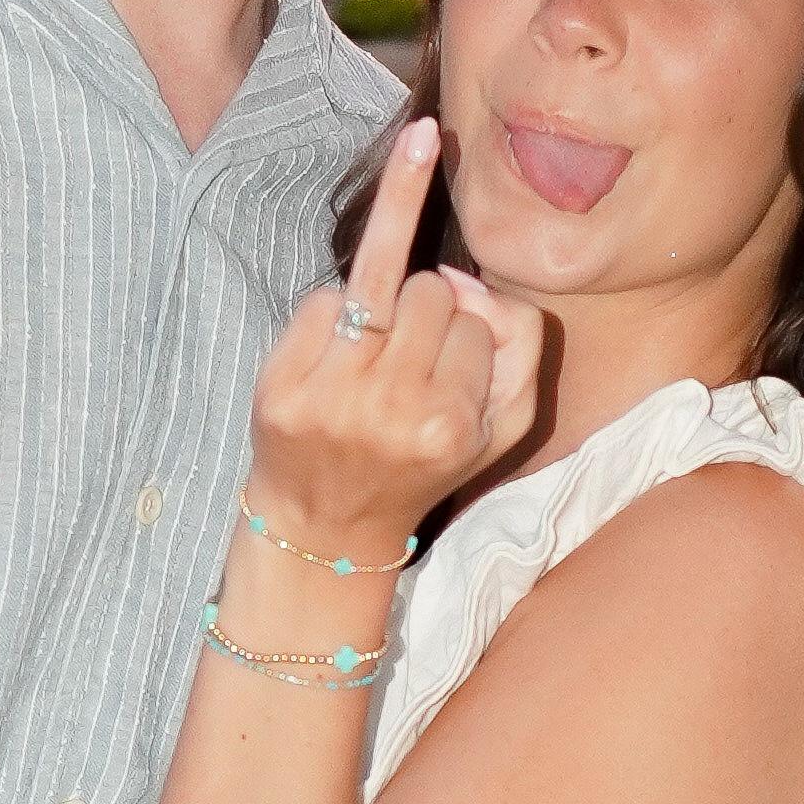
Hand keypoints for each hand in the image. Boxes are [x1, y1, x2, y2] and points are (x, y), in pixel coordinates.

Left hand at [241, 122, 545, 566]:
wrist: (329, 525)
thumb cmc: (422, 466)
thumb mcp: (502, 425)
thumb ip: (520, 342)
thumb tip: (460, 278)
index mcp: (452, 425)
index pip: (479, 321)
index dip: (469, 331)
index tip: (452, 362)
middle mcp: (393, 409)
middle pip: (430, 291)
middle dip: (427, 308)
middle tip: (412, 348)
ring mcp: (331, 395)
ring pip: (376, 280)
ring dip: (382, 297)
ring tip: (378, 324)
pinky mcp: (282, 384)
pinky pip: (321, 300)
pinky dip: (333, 312)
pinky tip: (336, 352)